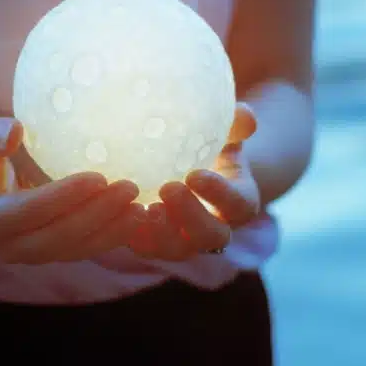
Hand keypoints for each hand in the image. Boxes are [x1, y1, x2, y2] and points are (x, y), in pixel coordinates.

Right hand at [0, 118, 144, 264]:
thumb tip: (15, 132)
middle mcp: (7, 247)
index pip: (28, 213)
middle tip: (131, 189)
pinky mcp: (49, 252)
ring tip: (142, 207)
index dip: (63, 198)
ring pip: (74, 250)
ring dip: (111, 232)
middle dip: (96, 217)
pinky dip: (111, 237)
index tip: (98, 177)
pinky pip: (83, 249)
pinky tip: (138, 216)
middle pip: (56, 239)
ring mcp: (29, 254)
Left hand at [128, 103, 261, 260]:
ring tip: (144, 206)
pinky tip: (121, 214)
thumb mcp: (226, 133)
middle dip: (189, 215)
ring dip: (161, 232)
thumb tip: (244, 116)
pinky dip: (134, 236)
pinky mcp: (155, 243)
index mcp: (238, 202)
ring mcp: (185, 241)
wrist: (187, 167)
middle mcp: (214, 228)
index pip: (236, 204)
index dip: (219, 194)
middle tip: (168, 188)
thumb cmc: (210, 147)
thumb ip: (237, 123)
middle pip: (210, 236)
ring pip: (177, 249)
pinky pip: (146, 248)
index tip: (196, 175)